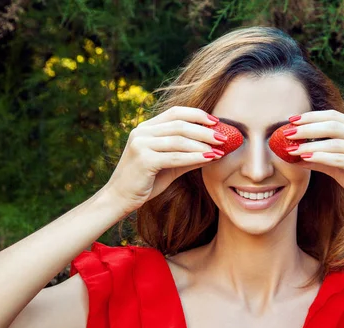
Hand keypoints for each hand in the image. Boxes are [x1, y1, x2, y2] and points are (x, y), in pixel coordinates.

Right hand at [102, 106, 224, 214]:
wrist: (119, 199)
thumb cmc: (145, 182)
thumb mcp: (169, 166)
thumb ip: (188, 156)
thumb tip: (214, 151)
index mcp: (146, 128)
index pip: (175, 112)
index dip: (197, 114)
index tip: (216, 121)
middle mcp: (142, 132)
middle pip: (180, 125)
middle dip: (204, 130)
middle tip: (224, 137)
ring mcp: (141, 144)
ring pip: (179, 140)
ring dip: (202, 144)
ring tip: (220, 149)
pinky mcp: (143, 160)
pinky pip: (175, 157)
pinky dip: (194, 157)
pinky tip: (209, 159)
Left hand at [284, 110, 343, 216]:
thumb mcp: (337, 166)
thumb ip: (319, 157)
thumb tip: (293, 152)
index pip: (333, 116)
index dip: (310, 116)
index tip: (291, 119)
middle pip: (332, 125)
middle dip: (306, 127)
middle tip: (286, 132)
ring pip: (334, 142)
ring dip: (309, 144)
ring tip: (291, 148)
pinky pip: (340, 158)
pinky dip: (320, 157)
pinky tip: (305, 158)